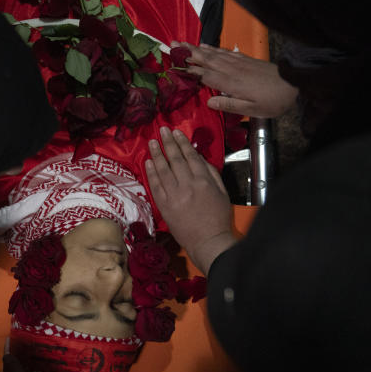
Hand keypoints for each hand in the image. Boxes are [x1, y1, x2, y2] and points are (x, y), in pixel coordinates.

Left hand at [146, 127, 235, 272]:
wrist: (208, 241)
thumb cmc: (218, 217)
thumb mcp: (222, 192)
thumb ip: (212, 174)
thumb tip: (199, 159)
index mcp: (203, 181)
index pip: (190, 156)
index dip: (182, 143)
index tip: (176, 133)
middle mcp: (187, 185)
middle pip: (175, 160)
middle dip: (168, 143)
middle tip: (162, 131)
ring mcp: (174, 196)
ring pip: (163, 170)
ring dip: (156, 155)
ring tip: (152, 142)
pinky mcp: (164, 206)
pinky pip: (155, 186)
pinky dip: (151, 174)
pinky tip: (148, 163)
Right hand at [173, 41, 297, 117]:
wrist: (294, 82)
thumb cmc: (273, 100)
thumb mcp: (253, 109)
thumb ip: (230, 104)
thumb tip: (208, 101)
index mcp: (231, 82)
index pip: (205, 75)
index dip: (189, 70)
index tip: (172, 64)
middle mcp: (231, 69)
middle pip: (205, 59)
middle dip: (187, 52)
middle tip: (170, 45)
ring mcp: (237, 62)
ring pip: (212, 53)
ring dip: (195, 48)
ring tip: (180, 43)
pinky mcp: (244, 59)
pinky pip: (223, 51)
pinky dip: (212, 47)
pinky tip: (204, 46)